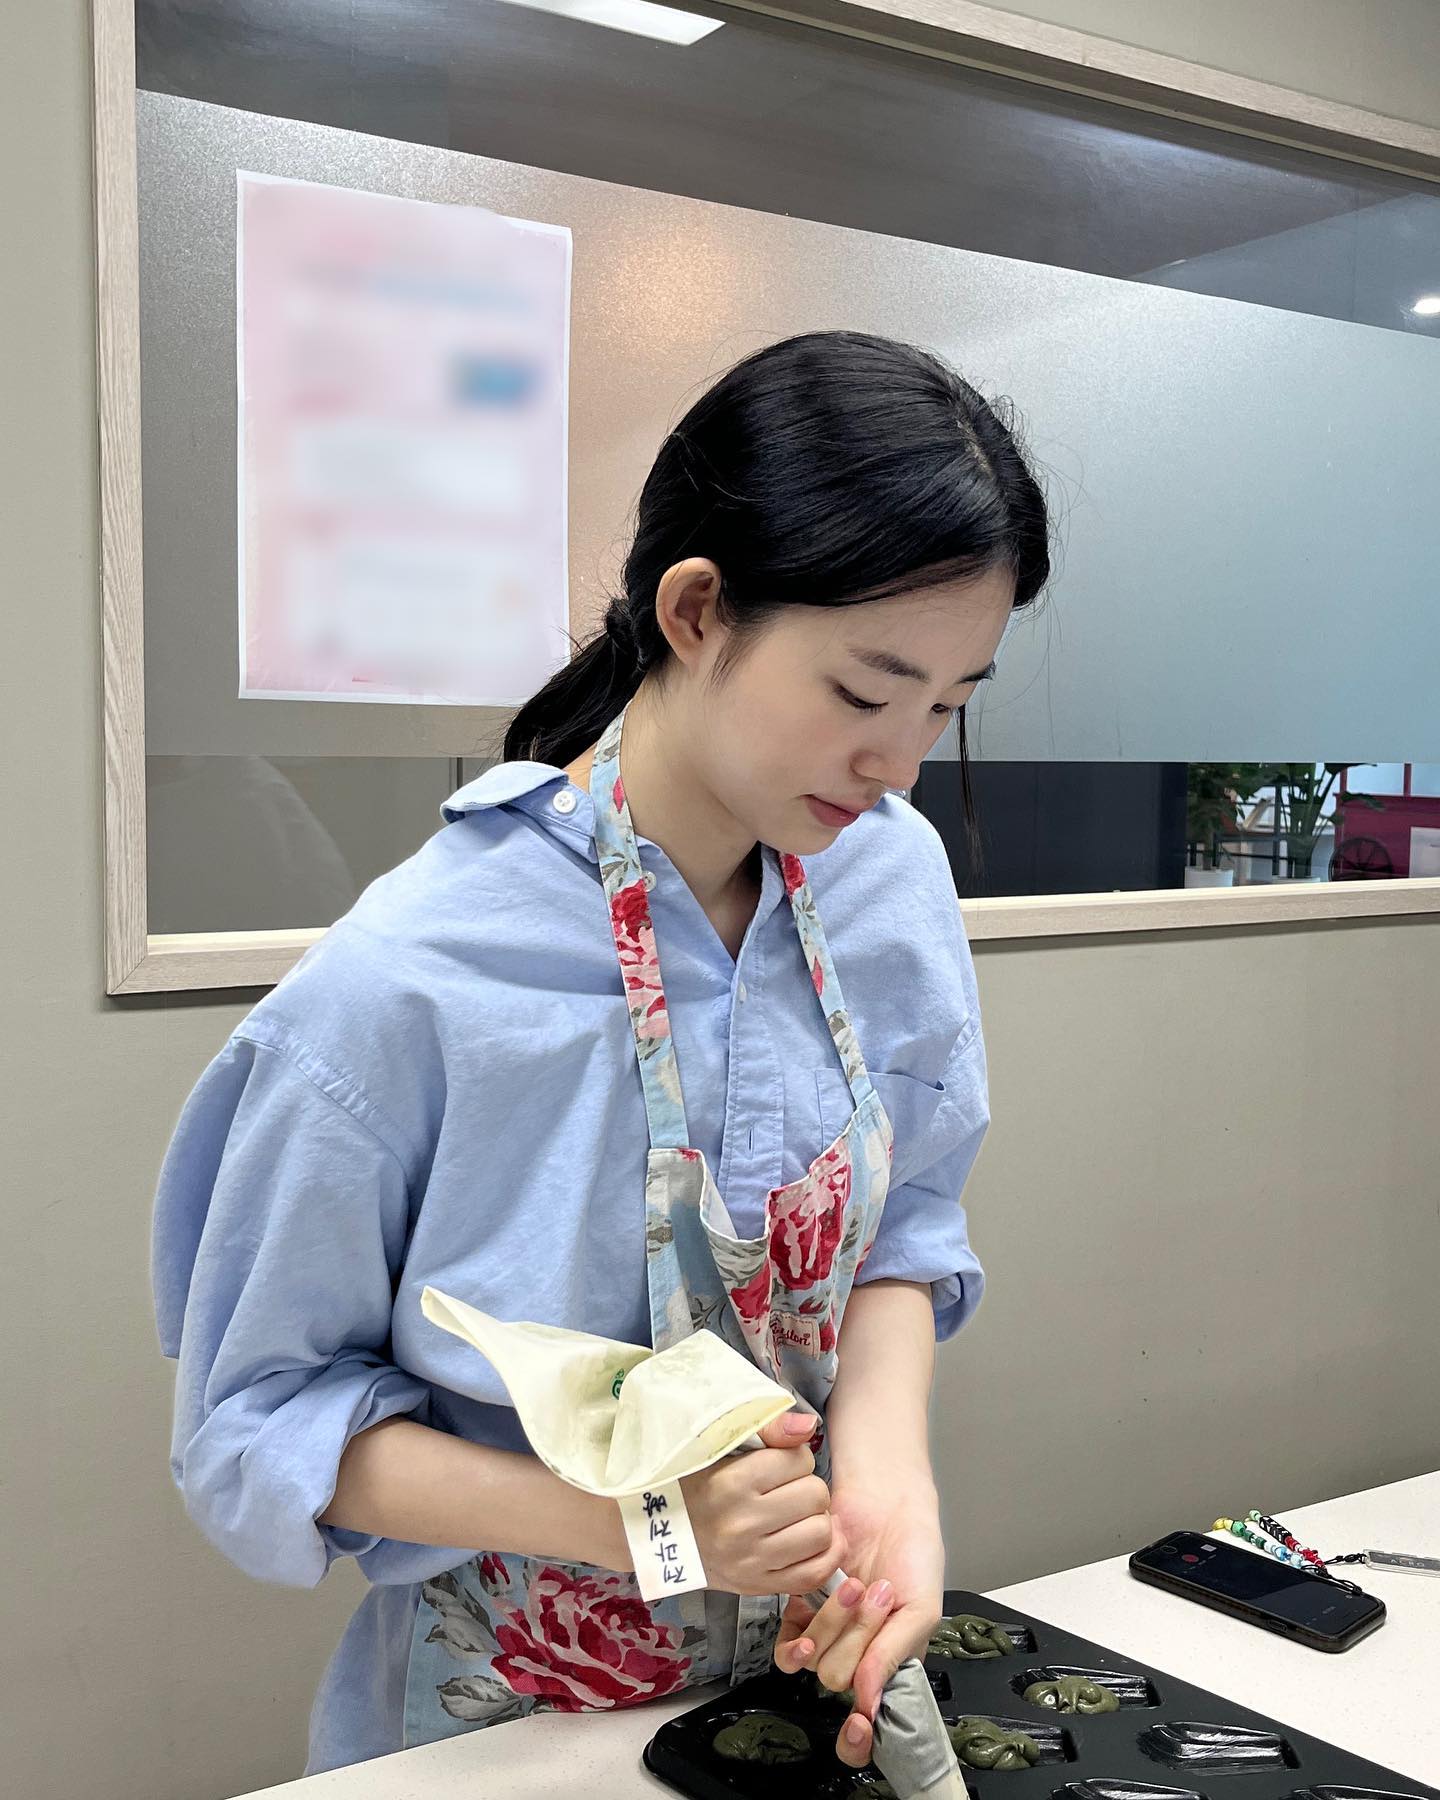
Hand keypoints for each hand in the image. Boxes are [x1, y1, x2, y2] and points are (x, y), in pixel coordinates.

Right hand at [680, 1413, 844, 1597]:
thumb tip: (809, 1425)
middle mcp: (741, 1524)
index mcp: (731, 1483)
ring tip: (794, 1514)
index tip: (779, 1464)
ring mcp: (751, 1560)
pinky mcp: (757, 1586)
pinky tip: (809, 1538)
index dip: (795, 1458)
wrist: (658, 1533)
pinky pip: (815, 1574)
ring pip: (821, 1533)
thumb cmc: (693, 1482)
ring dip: (814, 1519)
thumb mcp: (718, 1444)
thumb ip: (768, 1428)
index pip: (800, 1460)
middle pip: (816, 1496)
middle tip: (787, 1490)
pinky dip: (823, 1554)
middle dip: (807, 1486)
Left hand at [773, 1478, 943, 1767]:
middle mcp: (856, 1657)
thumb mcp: (921, 1609)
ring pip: (813, 1660)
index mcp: (889, 1667)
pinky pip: (789, 1638)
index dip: (857, 1737)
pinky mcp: (802, 1607)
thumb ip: (893, 1655)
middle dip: (860, 1636)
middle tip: (880, 1596)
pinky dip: (805, 1620)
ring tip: (857, 1585)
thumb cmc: (915, 1554)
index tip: (859, 1725)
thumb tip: (868, 1702)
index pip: (867, 1725)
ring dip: (835, 1621)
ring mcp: (828, 1634)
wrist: (886, 1503)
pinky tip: (824, 1594)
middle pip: (838, 1678)